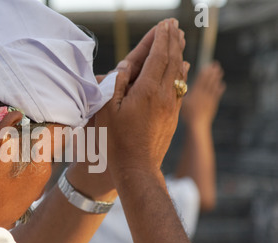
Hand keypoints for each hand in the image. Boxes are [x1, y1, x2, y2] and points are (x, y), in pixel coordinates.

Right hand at [96, 19, 188, 174]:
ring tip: (180, 38)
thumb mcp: (108, 112)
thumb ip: (117, 84)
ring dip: (179, 52)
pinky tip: (183, 66)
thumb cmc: (116, 142)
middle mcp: (164, 95)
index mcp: (147, 91)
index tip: (164, 23)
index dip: (161, 37)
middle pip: (172, 60)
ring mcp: (171, 106)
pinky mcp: (174, 116)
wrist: (137, 168)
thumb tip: (127, 66)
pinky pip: (181, 88)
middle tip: (174, 25)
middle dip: (173, 39)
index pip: (158, 56)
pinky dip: (182, 72)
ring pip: (179, 73)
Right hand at [181, 62, 225, 127]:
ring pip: (214, 85)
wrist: (197, 124)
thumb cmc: (187, 115)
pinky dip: (220, 89)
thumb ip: (182, 93)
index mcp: (196, 92)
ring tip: (220, 71)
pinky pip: (217, 94)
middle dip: (212, 72)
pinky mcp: (213, 105)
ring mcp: (209, 99)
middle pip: (209, 80)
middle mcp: (204, 94)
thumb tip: (180, 85)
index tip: (208, 65)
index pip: (201, 79)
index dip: (205, 72)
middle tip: (216, 64)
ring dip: (217, 78)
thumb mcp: (182, 102)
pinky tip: (222, 85)